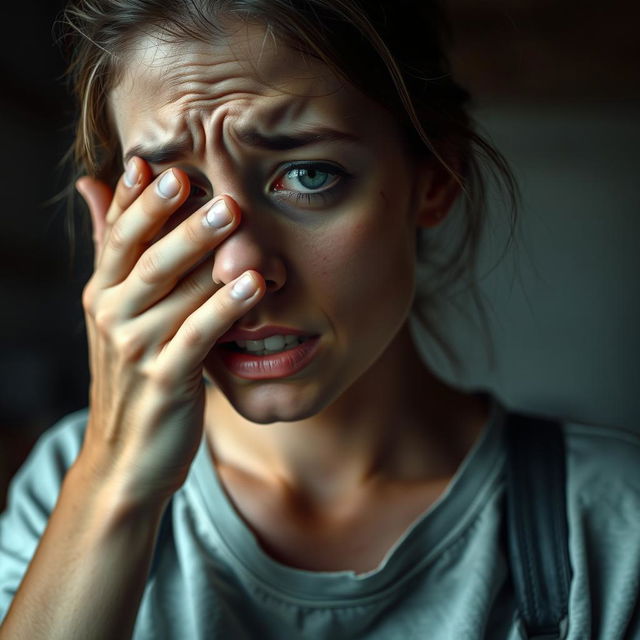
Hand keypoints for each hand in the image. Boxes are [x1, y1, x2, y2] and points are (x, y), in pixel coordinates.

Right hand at [75, 158, 264, 504]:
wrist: (126, 455)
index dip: (142, 199)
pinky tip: (252, 284)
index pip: (120, 235)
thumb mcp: (117, 313)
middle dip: (177, 216)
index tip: (166, 163)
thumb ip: (113, 250)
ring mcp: (137, 349)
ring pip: (172, 290)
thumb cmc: (133, 374)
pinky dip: (224, 307)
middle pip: (148, 255)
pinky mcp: (166, 380)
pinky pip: (198, 335)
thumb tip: (92, 184)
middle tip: (209, 180)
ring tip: (238, 217)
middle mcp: (113, 315)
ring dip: (206, 252)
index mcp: (103, 294)